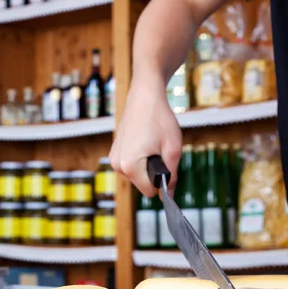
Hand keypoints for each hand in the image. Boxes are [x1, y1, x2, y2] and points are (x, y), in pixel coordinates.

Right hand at [109, 73, 181, 196]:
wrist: (145, 95)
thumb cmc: (160, 119)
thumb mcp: (173, 149)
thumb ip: (172, 175)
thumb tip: (169, 193)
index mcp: (130, 166)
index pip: (149, 192)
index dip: (162, 183)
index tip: (168, 168)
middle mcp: (117, 165)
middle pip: (142, 184)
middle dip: (154, 172)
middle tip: (160, 150)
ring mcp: (114, 157)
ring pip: (137, 174)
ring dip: (147, 164)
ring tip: (152, 143)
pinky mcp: (114, 150)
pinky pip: (131, 164)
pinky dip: (140, 158)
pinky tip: (145, 141)